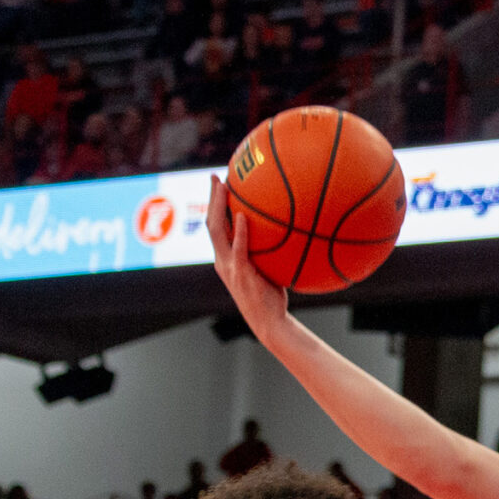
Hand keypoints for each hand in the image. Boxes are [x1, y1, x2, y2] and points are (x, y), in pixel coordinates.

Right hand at [209, 177, 289, 339]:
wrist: (269, 322)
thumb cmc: (272, 296)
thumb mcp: (267, 269)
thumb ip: (268, 251)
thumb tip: (288, 229)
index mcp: (226, 259)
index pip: (215, 226)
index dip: (215, 204)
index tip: (219, 183)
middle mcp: (222, 260)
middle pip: (210, 223)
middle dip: (212, 198)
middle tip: (215, 176)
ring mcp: (229, 267)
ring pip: (216, 231)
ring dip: (218, 207)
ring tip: (223, 187)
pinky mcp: (240, 273)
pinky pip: (238, 249)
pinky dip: (239, 232)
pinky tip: (244, 216)